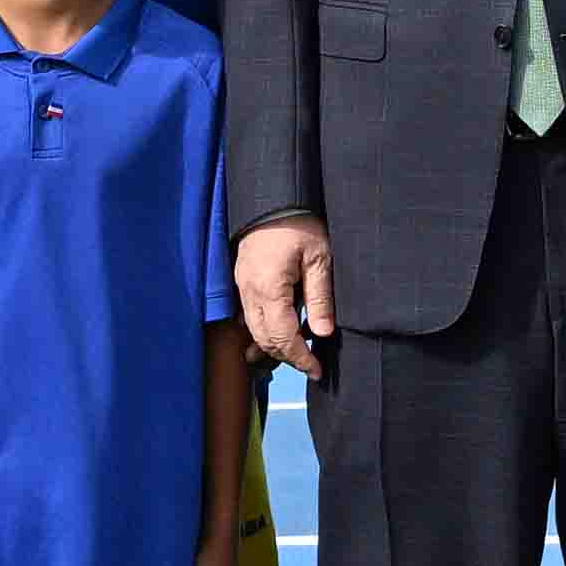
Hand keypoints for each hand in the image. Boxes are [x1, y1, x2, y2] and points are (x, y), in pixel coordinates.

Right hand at [233, 217, 336, 370]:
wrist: (273, 196)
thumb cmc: (300, 222)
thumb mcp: (320, 258)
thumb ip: (320, 298)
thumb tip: (323, 333)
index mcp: (269, 288)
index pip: (282, 337)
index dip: (300, 358)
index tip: (317, 370)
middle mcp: (250, 291)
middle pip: (264, 339)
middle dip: (287, 357)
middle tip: (310, 365)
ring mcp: (242, 285)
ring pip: (253, 329)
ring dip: (274, 346)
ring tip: (297, 354)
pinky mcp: (242, 279)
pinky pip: (248, 315)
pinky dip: (262, 330)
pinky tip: (277, 335)